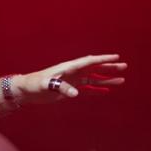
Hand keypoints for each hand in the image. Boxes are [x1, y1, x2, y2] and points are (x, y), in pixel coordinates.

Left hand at [11, 54, 126, 105]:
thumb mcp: (46, 85)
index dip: (103, 59)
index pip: (89, 61)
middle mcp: (72, 72)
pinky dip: (97, 89)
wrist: (25, 90)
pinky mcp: (69, 89)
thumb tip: (76, 94)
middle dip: (109, 67)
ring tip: (121, 80)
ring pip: (94, 78)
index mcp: (68, 67)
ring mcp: (72, 80)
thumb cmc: (34, 84)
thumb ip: (61, 87)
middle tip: (124, 67)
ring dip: (107, 79)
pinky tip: (106, 91)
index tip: (116, 57)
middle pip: (95, 68)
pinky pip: (86, 88)